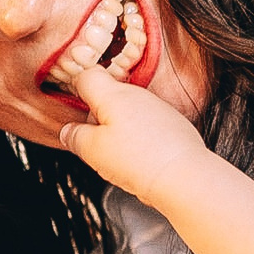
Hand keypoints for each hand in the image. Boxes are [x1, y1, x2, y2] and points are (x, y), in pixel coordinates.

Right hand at [61, 64, 215, 207]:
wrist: (184, 176)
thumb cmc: (140, 161)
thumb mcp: (92, 151)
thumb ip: (75, 137)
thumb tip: (69, 132)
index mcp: (114, 95)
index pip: (88, 77)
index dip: (76, 90)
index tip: (74, 107)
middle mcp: (138, 95)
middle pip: (108, 96)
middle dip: (98, 117)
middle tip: (94, 142)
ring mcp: (158, 108)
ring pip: (129, 112)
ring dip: (119, 129)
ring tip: (119, 155)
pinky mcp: (174, 124)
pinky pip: (148, 125)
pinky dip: (140, 138)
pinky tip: (140, 158)